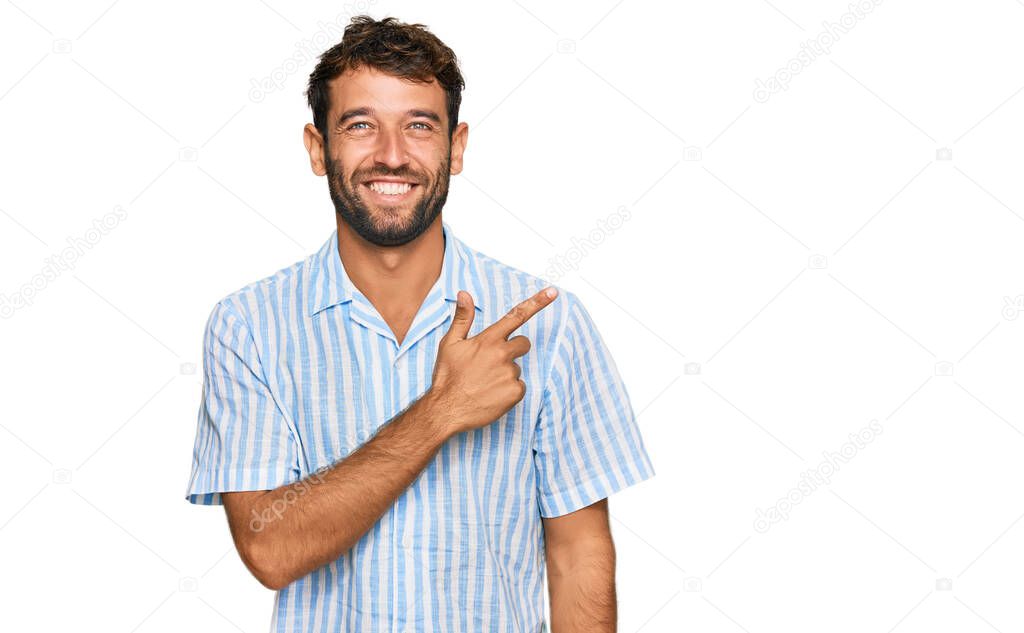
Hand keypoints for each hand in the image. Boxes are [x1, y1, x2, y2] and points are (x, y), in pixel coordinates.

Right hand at [427, 286, 558, 435]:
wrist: (446, 410)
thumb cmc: (447, 376)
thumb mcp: (449, 344)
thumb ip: (462, 318)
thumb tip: (464, 294)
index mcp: (488, 339)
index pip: (516, 316)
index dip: (537, 302)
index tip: (553, 292)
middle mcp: (502, 354)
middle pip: (523, 344)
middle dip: (513, 349)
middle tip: (492, 363)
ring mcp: (510, 374)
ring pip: (516, 368)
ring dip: (505, 373)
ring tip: (484, 383)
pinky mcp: (515, 392)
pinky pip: (519, 386)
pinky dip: (508, 390)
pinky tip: (491, 394)